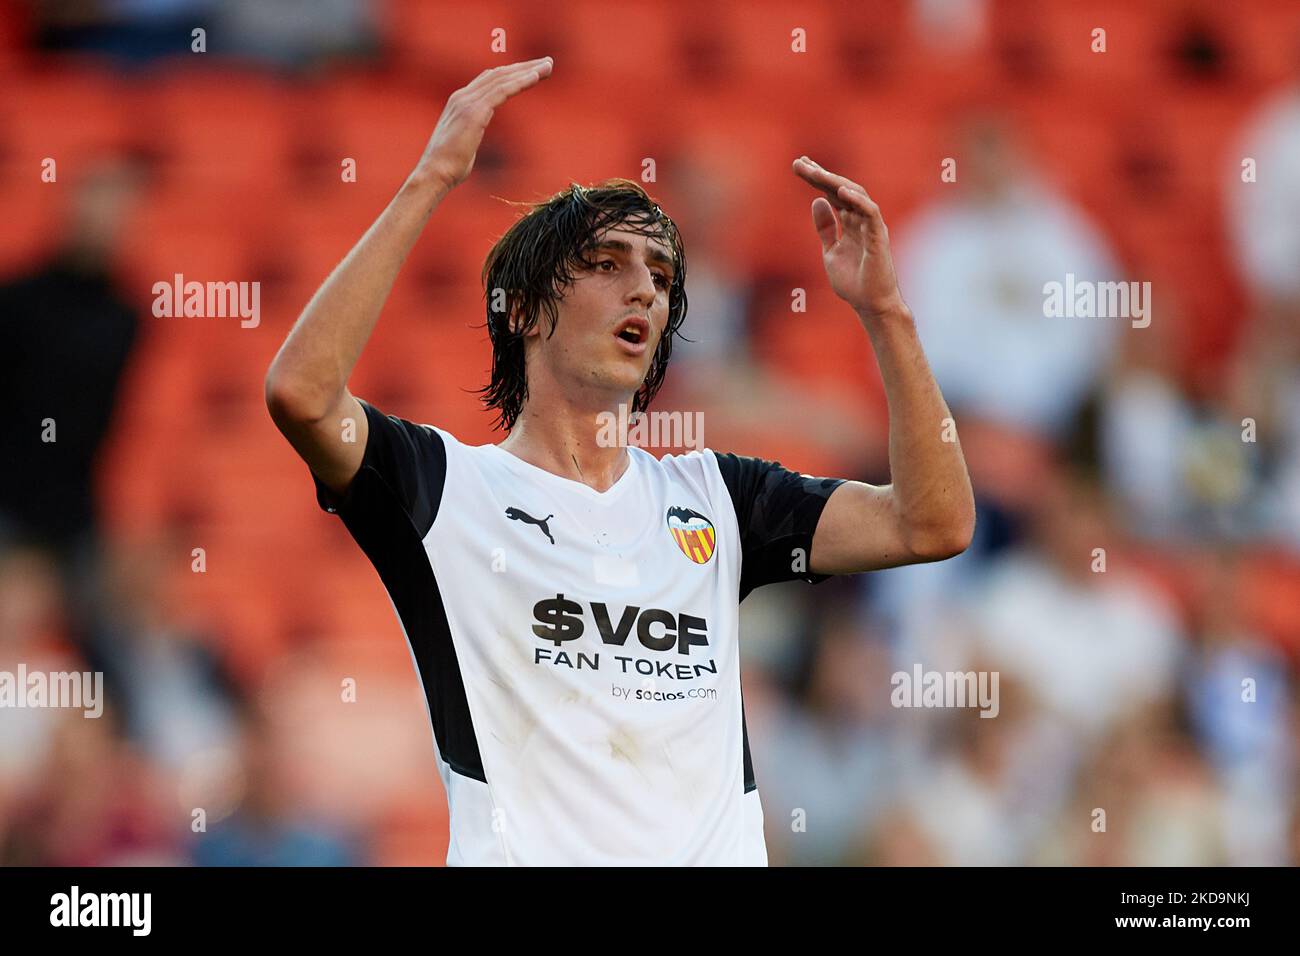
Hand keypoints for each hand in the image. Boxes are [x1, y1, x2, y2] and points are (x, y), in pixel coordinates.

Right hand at [413, 57, 553, 190]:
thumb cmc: (449, 167)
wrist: (435, 173)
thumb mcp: (463, 144)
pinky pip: (502, 90)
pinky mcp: (474, 111)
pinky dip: (520, 81)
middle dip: (524, 67)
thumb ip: (471, 134)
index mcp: (459, 102)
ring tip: (548, 66)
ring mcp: (467, 102)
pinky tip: (535, 77)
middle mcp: (462, 96)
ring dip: (527, 71)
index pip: (489, 80)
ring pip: (503, 78)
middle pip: (498, 73)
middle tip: (547, 63)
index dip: (511, 73)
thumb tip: (473, 140)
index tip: (532, 71)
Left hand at [792, 156, 907, 320]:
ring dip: (834, 181)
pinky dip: (857, 200)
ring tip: (815, 172)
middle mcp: (861, 220)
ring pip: (854, 195)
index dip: (817, 179)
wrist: (870, 305)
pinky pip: (870, 212)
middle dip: (820, 174)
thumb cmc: (854, 282)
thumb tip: (816, 201)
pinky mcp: (878, 236)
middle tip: (799, 162)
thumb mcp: (830, 252)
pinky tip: (841, 190)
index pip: (832, 194)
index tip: (799, 165)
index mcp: (850, 223)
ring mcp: (871, 226)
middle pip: (840, 189)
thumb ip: (825, 228)